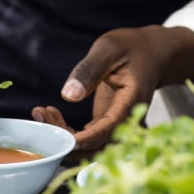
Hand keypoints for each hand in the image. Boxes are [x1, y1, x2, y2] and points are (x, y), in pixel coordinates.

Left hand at [32, 25, 193, 154]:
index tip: (57, 134)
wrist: (152, 53)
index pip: (109, 129)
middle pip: (97, 145)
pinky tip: (51, 113)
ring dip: (63, 137)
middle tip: (41, 114)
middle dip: (66, 138)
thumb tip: (68, 96)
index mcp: (132, 101)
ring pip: (90, 147)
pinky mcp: (107, 124)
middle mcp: (127, 119)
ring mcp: (117, 124)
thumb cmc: (130, 46)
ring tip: (42, 112)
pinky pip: (87, 138)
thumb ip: (89, 70)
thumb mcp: (108, 49)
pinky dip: (66, 131)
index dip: (84, 138)